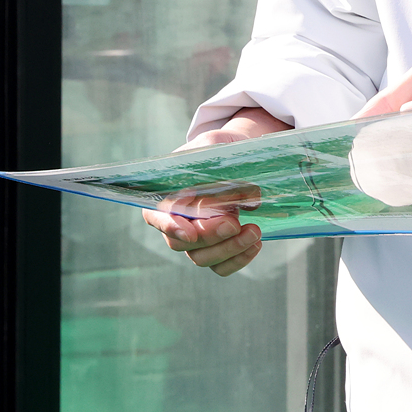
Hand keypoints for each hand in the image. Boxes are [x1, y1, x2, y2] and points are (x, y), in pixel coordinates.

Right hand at [141, 107, 289, 274]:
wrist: (239, 156)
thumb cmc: (219, 148)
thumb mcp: (214, 145)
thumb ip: (214, 166)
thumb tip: (226, 198)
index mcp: (164, 195)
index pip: (156, 216)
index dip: (169, 226)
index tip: (189, 231)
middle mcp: (175, 223)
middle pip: (181, 243)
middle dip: (210, 235)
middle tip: (234, 222)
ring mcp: (195, 240)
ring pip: (202, 258)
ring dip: (228, 249)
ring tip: (254, 232)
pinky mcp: (216, 250)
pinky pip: (221, 266)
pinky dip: (238, 259)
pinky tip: (255, 243)